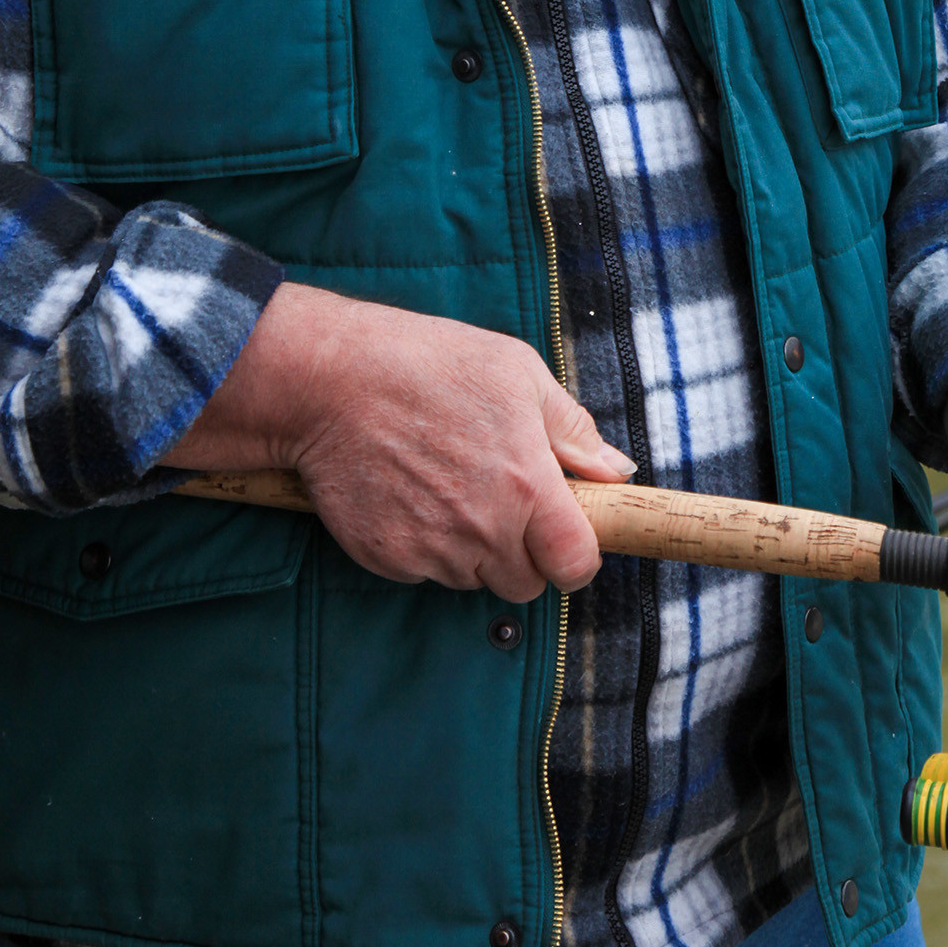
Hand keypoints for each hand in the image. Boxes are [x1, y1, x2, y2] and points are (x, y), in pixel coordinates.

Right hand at [168, 282, 633, 600]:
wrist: (330, 378)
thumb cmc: (428, 363)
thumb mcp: (517, 373)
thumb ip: (573, 431)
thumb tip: (617, 471)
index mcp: (528, 485)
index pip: (575, 566)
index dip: (574, 554)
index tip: (561, 532)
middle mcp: (485, 529)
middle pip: (524, 583)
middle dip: (519, 552)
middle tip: (494, 498)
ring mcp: (433, 550)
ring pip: (471, 579)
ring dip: (468, 549)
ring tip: (443, 484)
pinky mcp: (387, 559)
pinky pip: (422, 572)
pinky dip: (421, 545)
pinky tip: (406, 494)